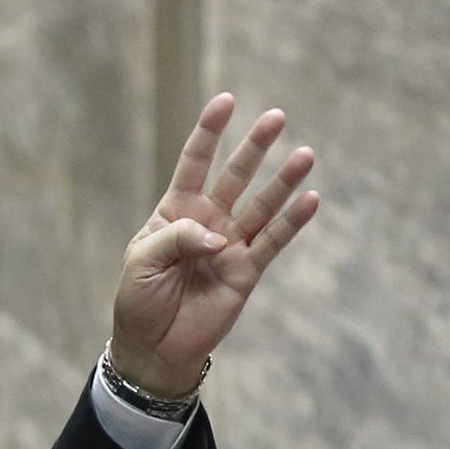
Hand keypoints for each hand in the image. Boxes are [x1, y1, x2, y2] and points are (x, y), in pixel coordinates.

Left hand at [110, 94, 319, 397]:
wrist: (154, 347)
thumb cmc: (139, 302)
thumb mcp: (143, 263)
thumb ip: (177, 239)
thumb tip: (219, 236)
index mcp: (174, 213)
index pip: (193, 164)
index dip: (209, 133)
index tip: (226, 101)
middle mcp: (206, 223)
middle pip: (234, 177)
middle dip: (253, 147)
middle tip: (276, 116)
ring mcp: (230, 245)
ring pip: (261, 205)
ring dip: (282, 181)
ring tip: (304, 153)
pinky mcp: (247, 270)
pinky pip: (273, 241)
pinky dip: (293, 222)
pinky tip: (310, 199)